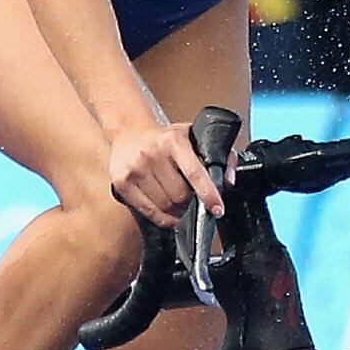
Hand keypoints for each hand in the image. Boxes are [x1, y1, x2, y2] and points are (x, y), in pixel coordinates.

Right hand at [108, 120, 226, 228]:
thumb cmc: (164, 139)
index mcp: (173, 141)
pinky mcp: (122, 182)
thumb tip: (227, 181)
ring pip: (165, 206)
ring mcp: (135, 169)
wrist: (129, 131)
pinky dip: (161, 217)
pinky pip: (148, 211)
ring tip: (176, 202)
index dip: (208, 194)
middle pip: (180, 196)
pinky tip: (166, 211)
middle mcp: (152, 154)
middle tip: (190, 199)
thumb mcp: (192, 137)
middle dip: (189, 202)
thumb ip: (217, 156)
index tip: (217, 209)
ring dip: (176, 211)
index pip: (195, 173)